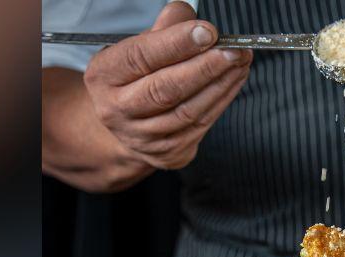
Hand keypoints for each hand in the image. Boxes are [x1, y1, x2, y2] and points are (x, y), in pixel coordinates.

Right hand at [82, 1, 251, 170]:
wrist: (128, 124)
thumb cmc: (137, 76)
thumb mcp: (139, 47)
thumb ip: (163, 29)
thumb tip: (187, 15)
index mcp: (103, 75)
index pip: (141, 57)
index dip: (176, 43)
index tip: (207, 31)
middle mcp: (116, 110)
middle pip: (165, 89)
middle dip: (205, 67)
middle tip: (233, 50)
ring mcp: (141, 137)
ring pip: (188, 111)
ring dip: (221, 84)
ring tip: (241, 60)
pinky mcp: (166, 153)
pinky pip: (201, 125)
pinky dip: (222, 100)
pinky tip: (235, 80)